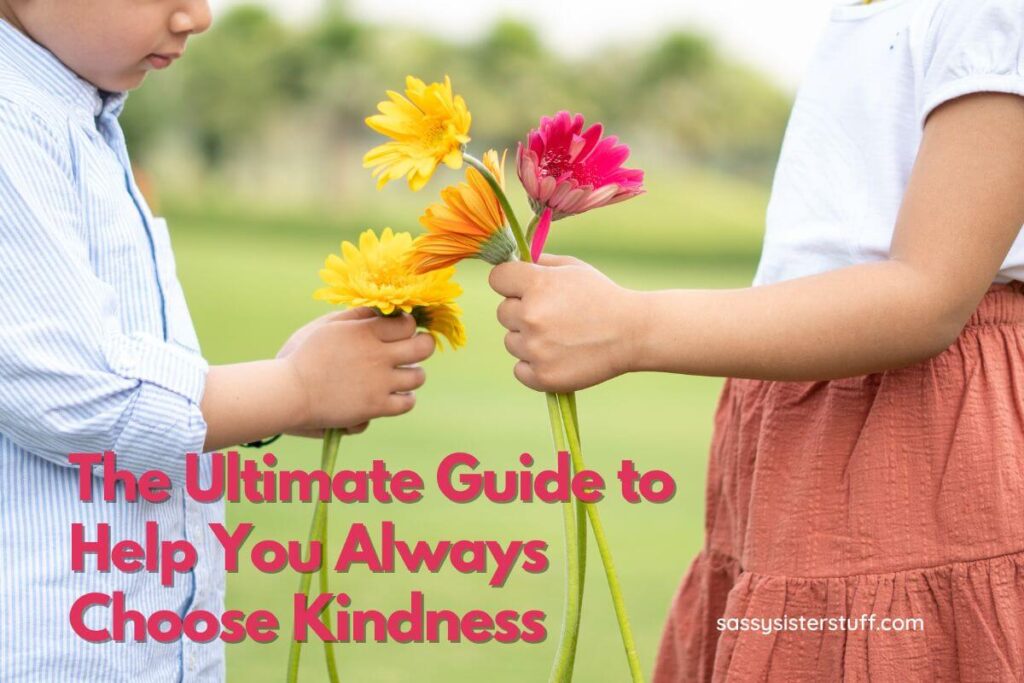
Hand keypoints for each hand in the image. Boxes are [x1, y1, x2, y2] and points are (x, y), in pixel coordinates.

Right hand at [278, 308, 434, 433]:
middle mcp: (378, 356)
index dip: (408, 326)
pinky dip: (404, 399)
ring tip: (400, 374)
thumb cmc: (303, 356)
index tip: (401, 331)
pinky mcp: (376, 407)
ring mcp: (379, 383)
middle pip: (423, 347)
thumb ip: (356, 316)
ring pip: (418, 377)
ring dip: (412, 374)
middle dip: (423, 346)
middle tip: (415, 348)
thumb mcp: (327, 326)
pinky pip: (407, 403)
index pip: (408, 324)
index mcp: (365, 332)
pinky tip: (394, 394)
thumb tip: (380, 311)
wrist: (289, 393)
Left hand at [489, 254, 639, 392]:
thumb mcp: (573, 268)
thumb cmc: (602, 297)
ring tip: (561, 337)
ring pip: (511, 342)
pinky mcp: (542, 376)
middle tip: (554, 316)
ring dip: (529, 340)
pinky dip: (534, 366)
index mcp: (537, 284)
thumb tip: (511, 263)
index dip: (511, 283)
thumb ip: (539, 262)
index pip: (497, 278)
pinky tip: (558, 356)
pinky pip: (519, 369)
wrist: (632, 333)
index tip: (524, 288)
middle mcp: (531, 315)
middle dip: (522, 312)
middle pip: (503, 312)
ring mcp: (535, 348)